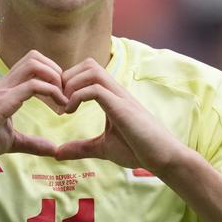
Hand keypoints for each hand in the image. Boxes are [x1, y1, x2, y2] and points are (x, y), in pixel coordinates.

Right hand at [0, 50, 66, 163]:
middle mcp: (6, 84)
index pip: (32, 64)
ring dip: (54, 77)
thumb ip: (32, 143)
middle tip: (65, 94)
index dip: (52, 74)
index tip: (62, 96)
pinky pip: (31, 86)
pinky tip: (58, 108)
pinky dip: (50, 92)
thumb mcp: (12, 141)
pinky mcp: (2, 102)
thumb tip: (53, 149)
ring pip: (34, 64)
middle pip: (34, 57)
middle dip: (56, 70)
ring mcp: (3, 90)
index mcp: (8, 89)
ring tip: (62, 99)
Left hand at [55, 58, 185, 174]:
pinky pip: (95, 89)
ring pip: (91, 70)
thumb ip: (81, 148)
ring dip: (71, 84)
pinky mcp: (122, 107)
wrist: (164, 158)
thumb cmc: (138, 150)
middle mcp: (116, 91)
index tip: (59, 104)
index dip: (68, 82)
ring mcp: (120, 97)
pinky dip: (78, 96)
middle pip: (88, 64)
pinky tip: (71, 112)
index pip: (87, 71)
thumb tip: (57, 153)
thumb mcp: (103, 148)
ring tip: (65, 106)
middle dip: (67, 78)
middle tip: (59, 102)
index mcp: (111, 96)